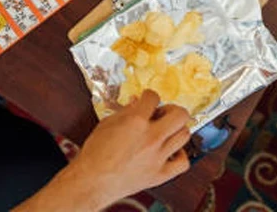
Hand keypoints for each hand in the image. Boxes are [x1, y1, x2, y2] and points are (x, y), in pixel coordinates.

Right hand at [70, 91, 191, 204]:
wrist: (92, 181)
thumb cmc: (95, 155)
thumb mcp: (107, 124)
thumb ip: (125, 112)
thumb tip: (135, 104)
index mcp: (136, 122)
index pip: (153, 98)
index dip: (150, 95)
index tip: (148, 98)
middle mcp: (151, 138)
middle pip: (180, 115)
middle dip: (173, 110)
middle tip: (164, 113)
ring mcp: (158, 157)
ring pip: (184, 136)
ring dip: (177, 130)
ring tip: (168, 131)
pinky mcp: (160, 174)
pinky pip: (183, 163)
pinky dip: (181, 156)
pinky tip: (172, 152)